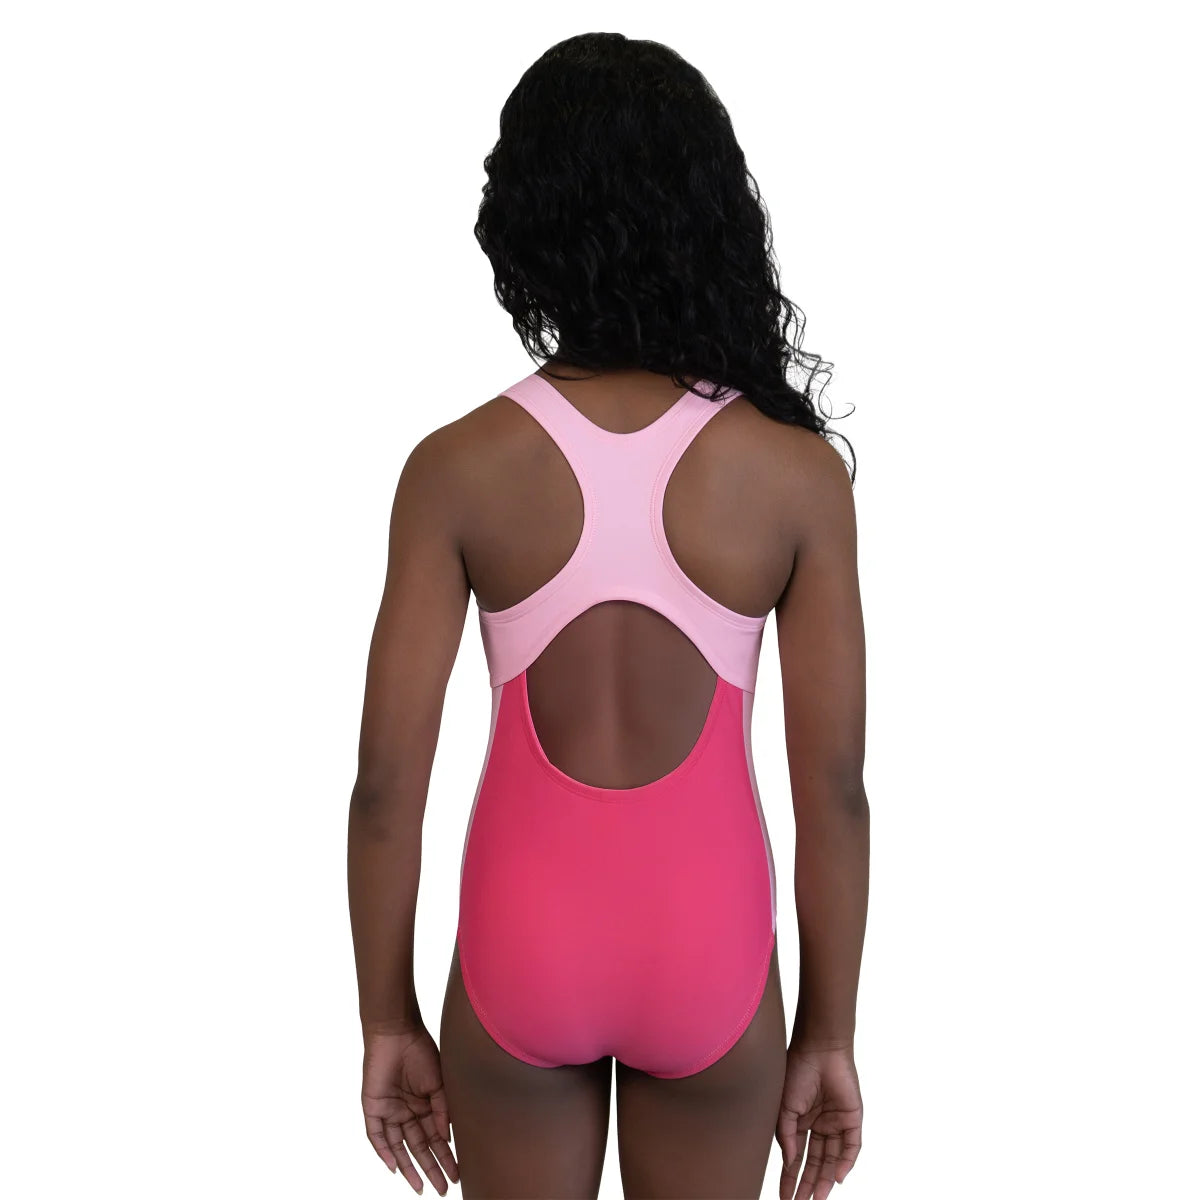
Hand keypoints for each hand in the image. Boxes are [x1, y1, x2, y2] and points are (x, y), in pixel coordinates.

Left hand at [361, 1022, 459, 1194]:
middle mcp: (407, 1111)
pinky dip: (384, 1152)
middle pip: (419, 1147)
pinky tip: (393, 1168)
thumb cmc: (421, 1052)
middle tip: (442, 1188)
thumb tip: (446, 1138)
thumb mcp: (439, 1083)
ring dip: (409, 1167)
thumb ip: (442, 1111)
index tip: (457, 1174)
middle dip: (431, 1168)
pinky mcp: (373, 1107)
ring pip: (399, 1146)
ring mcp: (390, 1111)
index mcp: (424, 1105)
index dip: (446, 1156)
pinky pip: (377, 1135)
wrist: (397, 1033)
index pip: (436, 1138)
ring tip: (421, 1187)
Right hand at [776, 1041, 862, 1199]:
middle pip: (815, 1163)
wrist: (819, 1050)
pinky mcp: (852, 1119)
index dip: (790, 1177)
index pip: (796, 1157)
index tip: (784, 1196)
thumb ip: (786, 1136)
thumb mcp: (784, 1107)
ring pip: (833, 1159)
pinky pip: (851, 1146)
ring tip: (818, 1199)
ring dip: (826, 1180)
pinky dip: (846, 1163)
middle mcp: (818, 1125)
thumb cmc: (796, 1071)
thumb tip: (789, 1163)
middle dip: (808, 1185)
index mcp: (800, 1122)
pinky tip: (837, 1178)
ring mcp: (836, 1123)